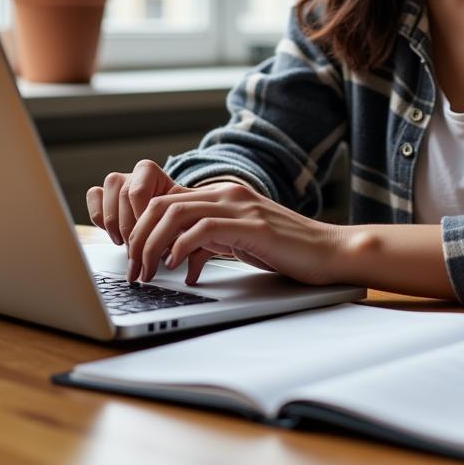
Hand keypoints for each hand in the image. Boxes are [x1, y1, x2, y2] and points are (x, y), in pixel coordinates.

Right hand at [86, 159, 186, 246]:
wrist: (166, 216)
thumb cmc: (175, 212)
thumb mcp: (181, 208)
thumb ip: (177, 212)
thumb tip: (170, 228)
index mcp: (148, 170)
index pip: (138, 191)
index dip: (141, 216)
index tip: (150, 233)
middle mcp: (129, 174)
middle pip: (121, 198)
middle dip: (129, 227)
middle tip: (140, 246)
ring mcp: (114, 184)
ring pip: (104, 200)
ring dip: (114, 227)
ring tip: (128, 241)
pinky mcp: (101, 195)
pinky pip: (93, 203)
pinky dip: (100, 221)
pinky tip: (116, 235)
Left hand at [126, 180, 341, 286]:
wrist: (329, 250)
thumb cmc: (287, 250)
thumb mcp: (240, 240)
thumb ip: (210, 239)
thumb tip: (177, 257)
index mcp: (223, 194)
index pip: (166, 200)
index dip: (142, 228)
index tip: (135, 257)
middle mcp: (228, 193)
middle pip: (162, 204)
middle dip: (139, 237)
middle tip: (134, 268)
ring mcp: (239, 206)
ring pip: (175, 213)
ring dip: (152, 244)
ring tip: (148, 270)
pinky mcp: (251, 225)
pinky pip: (202, 228)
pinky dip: (180, 247)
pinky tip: (176, 266)